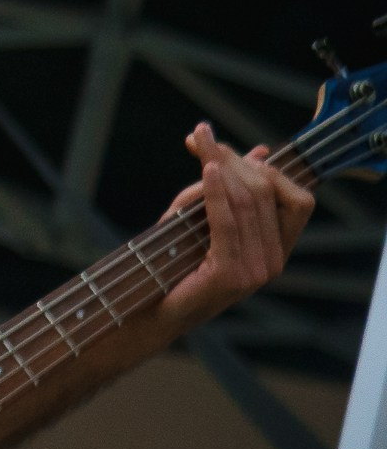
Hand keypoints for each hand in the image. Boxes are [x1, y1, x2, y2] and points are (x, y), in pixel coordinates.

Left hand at [155, 124, 314, 327]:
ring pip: (248, 202)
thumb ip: (227, 189)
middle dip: (233, 159)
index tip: (227, 149)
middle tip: (201, 137)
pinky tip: (208, 169)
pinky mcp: (231, 274)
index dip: (268, 168)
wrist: (152, 310)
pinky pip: (227, 222)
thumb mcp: (203, 218)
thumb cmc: (175, 262)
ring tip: (200, 143)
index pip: (297, 199)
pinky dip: (217, 191)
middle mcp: (274, 261)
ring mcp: (257, 270)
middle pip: (266, 193)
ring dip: (221, 166)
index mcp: (276, 249)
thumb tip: (258, 151)